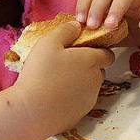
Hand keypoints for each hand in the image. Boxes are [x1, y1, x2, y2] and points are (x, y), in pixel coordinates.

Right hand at [13, 21, 114, 136]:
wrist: (32, 111)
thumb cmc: (40, 73)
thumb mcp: (49, 42)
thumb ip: (66, 30)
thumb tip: (77, 25)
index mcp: (91, 61)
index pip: (107, 54)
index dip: (97, 50)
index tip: (82, 49)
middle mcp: (96, 80)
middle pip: (98, 70)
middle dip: (87, 66)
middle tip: (65, 64)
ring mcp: (89, 99)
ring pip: (90, 86)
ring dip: (80, 82)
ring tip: (57, 80)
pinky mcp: (80, 114)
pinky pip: (80, 101)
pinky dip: (72, 98)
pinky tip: (55, 96)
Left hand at [75, 0, 139, 30]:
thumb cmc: (128, 31)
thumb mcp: (107, 35)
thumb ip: (93, 35)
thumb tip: (72, 41)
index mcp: (108, 1)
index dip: (83, 3)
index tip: (79, 21)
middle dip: (97, 6)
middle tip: (92, 25)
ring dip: (117, 8)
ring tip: (111, 26)